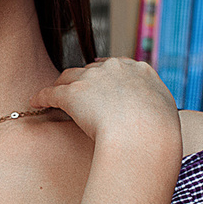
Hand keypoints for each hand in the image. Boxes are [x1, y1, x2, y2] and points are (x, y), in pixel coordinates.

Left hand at [29, 57, 180, 148]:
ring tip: (53, 96)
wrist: (145, 136)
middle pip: (91, 69)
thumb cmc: (160, 135)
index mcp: (140, 71)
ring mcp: (92, 78)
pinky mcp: (72, 93)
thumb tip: (157, 120)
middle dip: (84, 80)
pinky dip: (42, 97)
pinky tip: (35, 102)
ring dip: (62, 86)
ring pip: (69, 77)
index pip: (118, 67)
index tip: (103, 85)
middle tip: (78, 93)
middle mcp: (115, 68)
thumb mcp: (167, 116)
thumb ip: (157, 111)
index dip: (108, 76)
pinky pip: (51, 93)